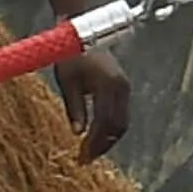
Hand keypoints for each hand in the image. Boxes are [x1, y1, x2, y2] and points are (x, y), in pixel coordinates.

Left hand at [51, 37, 132, 162]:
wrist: (83, 33)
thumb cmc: (71, 55)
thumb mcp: (67, 82)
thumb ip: (75, 108)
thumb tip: (77, 133)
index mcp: (108, 85)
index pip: (104, 122)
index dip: (93, 143)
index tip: (82, 157)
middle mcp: (122, 87)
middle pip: (118, 126)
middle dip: (102, 145)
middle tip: (85, 159)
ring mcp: (125, 87)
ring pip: (122, 122)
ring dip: (107, 139)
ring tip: (90, 151)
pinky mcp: (122, 87)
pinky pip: (121, 113)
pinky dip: (110, 128)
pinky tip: (96, 135)